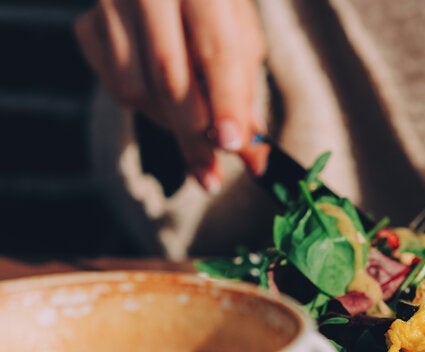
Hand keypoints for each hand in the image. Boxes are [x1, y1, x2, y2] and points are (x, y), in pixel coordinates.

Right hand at [74, 0, 266, 191]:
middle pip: (170, 78)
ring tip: (196, 122)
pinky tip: (162, 92)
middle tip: (211, 177)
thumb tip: (255, 156)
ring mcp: (110, 4)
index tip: (231, 145)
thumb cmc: (212, 6)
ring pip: (138, 90)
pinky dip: (146, 107)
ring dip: (172, 123)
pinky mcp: (86, 25)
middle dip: (194, 136)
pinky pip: (116, 88)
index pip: (215, 51)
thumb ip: (245, 89)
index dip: (225, 101)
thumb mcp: (239, 35)